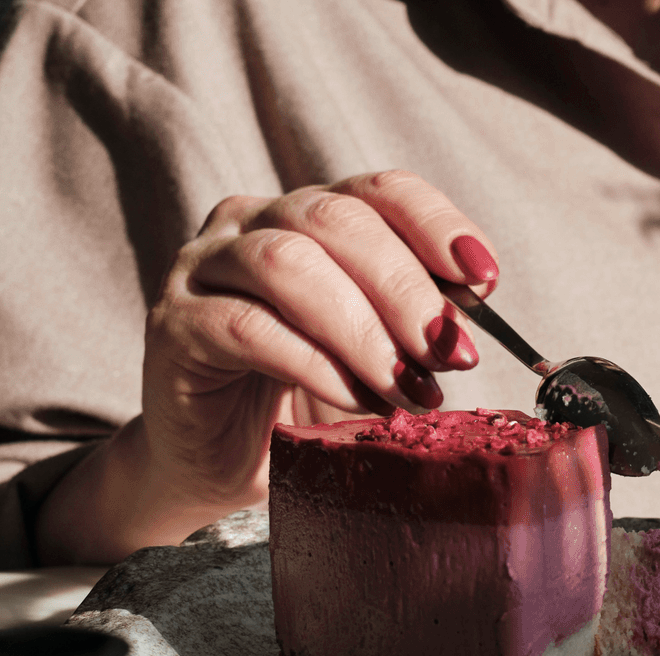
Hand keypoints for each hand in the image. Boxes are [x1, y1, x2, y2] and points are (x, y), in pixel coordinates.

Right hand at [38, 170, 500, 563]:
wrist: (223, 461)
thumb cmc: (308, 400)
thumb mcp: (379, 352)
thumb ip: (416, 321)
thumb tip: (470, 314)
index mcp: (312, 213)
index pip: (381, 189)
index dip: (437, 226)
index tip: (484, 280)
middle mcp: (253, 221)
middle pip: (337, 222)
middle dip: (406, 290)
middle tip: (449, 355)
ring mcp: (204, 266)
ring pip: (288, 265)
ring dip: (362, 331)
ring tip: (405, 388)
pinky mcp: (175, 324)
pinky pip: (248, 328)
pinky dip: (314, 364)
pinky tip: (354, 400)